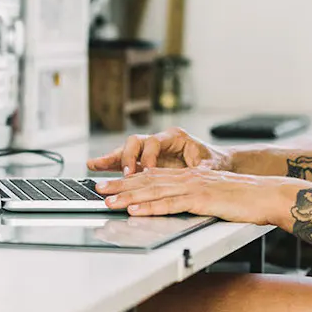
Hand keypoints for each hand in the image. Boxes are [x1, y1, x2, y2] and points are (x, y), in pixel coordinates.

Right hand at [86, 128, 230, 176]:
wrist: (216, 162)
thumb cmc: (214, 161)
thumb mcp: (211, 166)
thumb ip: (201, 169)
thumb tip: (199, 173)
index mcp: (175, 137)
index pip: (155, 142)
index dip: (148, 157)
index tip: (145, 172)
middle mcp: (160, 140)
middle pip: (137, 142)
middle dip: (128, 157)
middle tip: (125, 174)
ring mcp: (151, 150)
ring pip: (127, 149)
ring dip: (112, 158)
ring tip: (96, 165)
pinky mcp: (144, 160)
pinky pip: (124, 159)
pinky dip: (111, 163)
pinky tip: (95, 165)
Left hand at [95, 166, 290, 223]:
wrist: (267, 195)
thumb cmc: (245, 199)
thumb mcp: (214, 194)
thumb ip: (195, 197)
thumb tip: (177, 205)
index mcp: (191, 176)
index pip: (154, 176)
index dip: (130, 179)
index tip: (111, 183)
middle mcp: (189, 177)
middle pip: (149, 180)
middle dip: (121, 184)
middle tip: (99, 188)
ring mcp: (195, 187)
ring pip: (155, 190)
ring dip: (129, 196)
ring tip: (109, 201)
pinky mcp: (201, 199)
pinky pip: (171, 203)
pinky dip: (151, 206)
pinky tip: (136, 210)